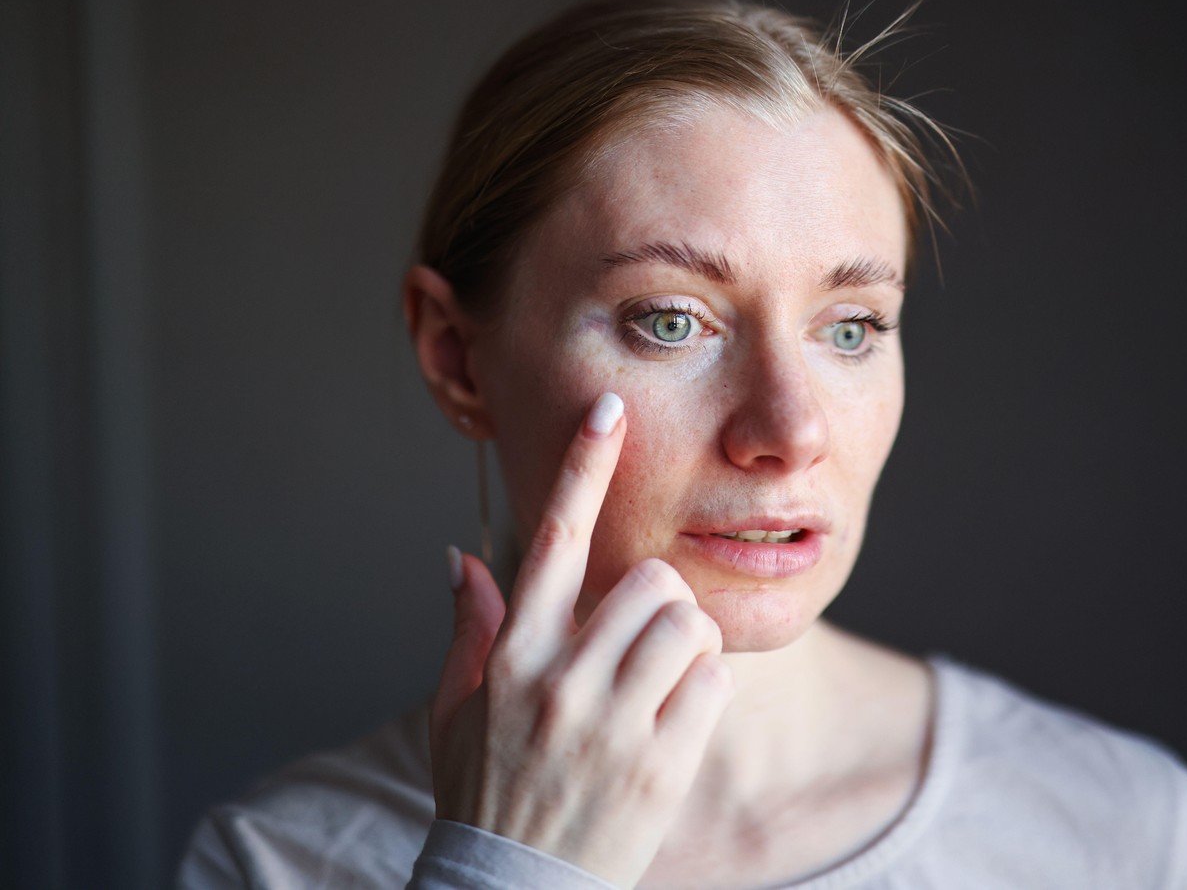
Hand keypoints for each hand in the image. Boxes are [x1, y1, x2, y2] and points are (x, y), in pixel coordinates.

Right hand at [429, 392, 734, 888]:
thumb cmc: (484, 793)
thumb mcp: (455, 711)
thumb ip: (469, 630)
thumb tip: (460, 558)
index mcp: (513, 657)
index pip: (553, 539)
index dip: (582, 467)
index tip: (607, 411)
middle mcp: (562, 681)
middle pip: (649, 579)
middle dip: (656, 600)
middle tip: (640, 640)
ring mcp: (614, 725)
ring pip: (687, 624)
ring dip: (684, 644)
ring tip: (656, 684)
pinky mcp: (663, 767)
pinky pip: (713, 684)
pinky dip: (704, 693)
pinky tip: (672, 724)